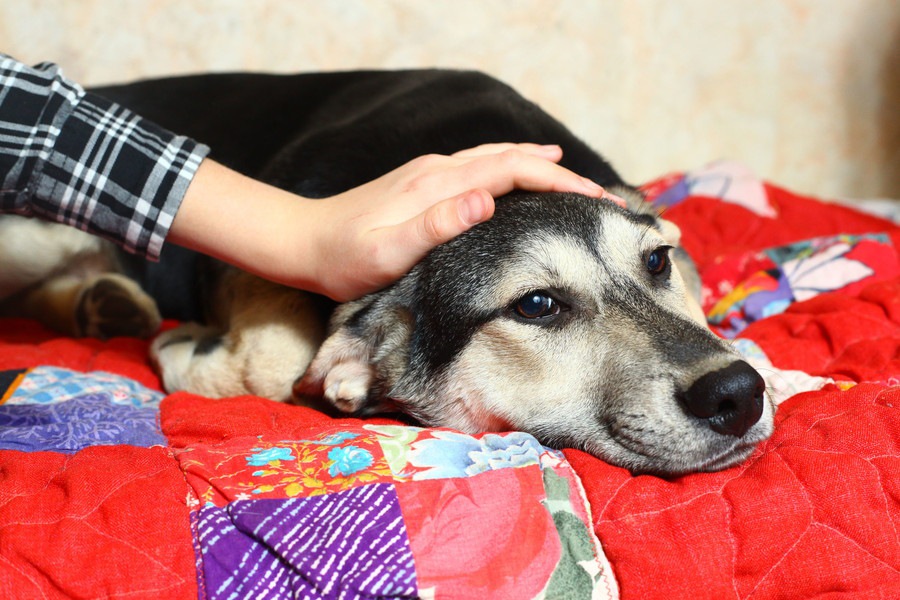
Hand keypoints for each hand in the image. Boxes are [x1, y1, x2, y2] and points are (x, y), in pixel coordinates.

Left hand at [170, 143, 615, 301]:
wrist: (302, 242)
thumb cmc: (343, 258)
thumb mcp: (386, 252)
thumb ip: (436, 225)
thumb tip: (486, 200)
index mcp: (439, 186)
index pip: (513, 172)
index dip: (559, 184)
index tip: (598, 201)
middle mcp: (440, 171)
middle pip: (513, 160)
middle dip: (562, 176)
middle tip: (605, 197)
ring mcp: (432, 173)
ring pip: (499, 160)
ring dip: (540, 168)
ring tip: (577, 182)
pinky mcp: (425, 183)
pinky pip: (483, 168)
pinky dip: (514, 170)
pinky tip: (521, 178)